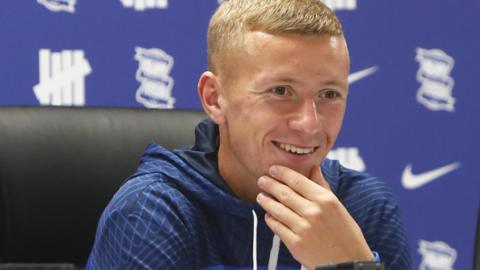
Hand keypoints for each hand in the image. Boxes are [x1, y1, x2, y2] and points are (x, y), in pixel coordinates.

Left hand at [256, 165, 372, 269]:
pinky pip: (276, 226)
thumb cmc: (344, 233)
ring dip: (266, 201)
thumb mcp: (338, 206)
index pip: (297, 181)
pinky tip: (269, 215)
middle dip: (269, 184)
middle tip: (262, 180)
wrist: (348, 263)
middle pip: (284, 193)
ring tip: (261, 196)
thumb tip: (314, 167)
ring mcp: (303, 228)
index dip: (282, 173)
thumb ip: (322, 186)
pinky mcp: (295, 244)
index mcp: (325, 200)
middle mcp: (313, 212)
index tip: (273, 169)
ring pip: (277, 209)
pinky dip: (270, 219)